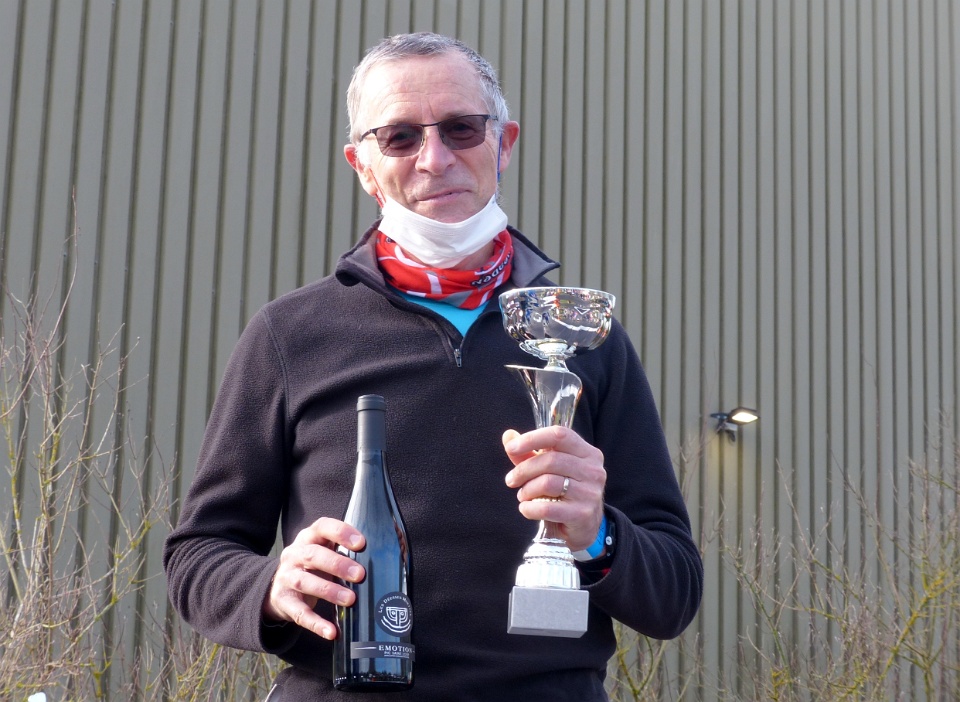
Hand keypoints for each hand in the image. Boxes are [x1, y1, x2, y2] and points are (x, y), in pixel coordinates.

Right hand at [262, 517, 365, 639]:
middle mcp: (294, 554)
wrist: (279, 589)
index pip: (322, 527)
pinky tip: (332, 631)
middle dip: (338, 564)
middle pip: (313, 555)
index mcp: (308, 538)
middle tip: (361, 575)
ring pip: (304, 582)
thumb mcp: (326, 553)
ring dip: (329, 591)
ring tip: (351, 600)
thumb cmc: (315, 567)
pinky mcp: (283, 602)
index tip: (361, 542)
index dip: (340, 532)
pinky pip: (299, 613)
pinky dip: (316, 623)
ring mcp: (286, 578)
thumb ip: (349, 552)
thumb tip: (394, 554)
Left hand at [502, 426, 606, 550]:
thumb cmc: (564, 492)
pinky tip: (526, 509)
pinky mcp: (582, 514)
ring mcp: (590, 492)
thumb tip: (508, 436)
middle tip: (511, 480)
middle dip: (523, 470)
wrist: (584, 527)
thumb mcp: (548, 469)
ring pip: (547, 483)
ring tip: (522, 495)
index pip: (559, 435)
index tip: (511, 448)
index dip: (532, 439)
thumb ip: (529, 452)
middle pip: (550, 460)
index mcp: (587, 452)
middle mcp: (593, 470)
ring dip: (527, 490)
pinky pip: (547, 507)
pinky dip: (529, 508)